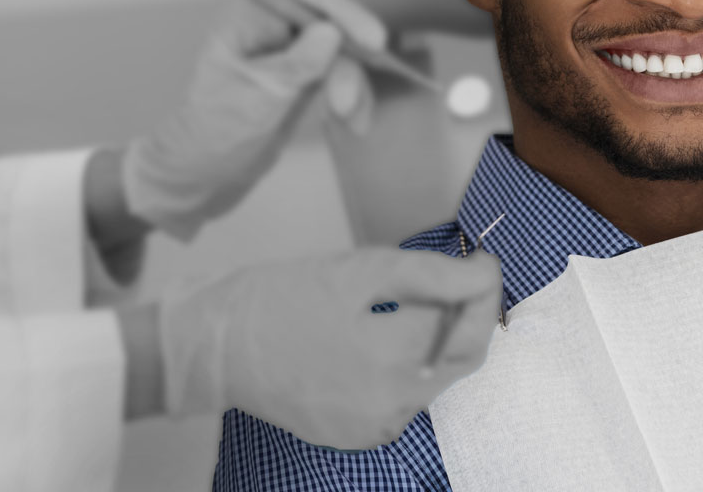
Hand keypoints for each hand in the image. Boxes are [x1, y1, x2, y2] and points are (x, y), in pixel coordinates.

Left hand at [122, 0, 385, 239]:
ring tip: (353, 122)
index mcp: (247, 20)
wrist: (200, 175)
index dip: (343, 12)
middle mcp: (271, 29)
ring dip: (353, 86)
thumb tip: (331, 32)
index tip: (372, 39)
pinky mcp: (303, 80)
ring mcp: (289, 55)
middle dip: (348, 64)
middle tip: (349, 103)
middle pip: (330, 26)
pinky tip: (354, 124)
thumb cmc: (211, 135)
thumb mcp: (255, 101)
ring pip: (341, 55)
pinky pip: (339, 78)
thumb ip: (293, 65)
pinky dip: (352, 99)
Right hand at [158, 248, 502, 448]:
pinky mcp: (357, 437)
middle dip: (469, 319)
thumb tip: (486, 275)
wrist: (216, 346)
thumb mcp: (362, 269)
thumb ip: (434, 275)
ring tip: (410, 307)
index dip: (483, 291)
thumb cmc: (284, 297)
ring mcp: (373, 428)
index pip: (469, 328)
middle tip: (458, 282)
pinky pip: (403, 402)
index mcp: (390, 358)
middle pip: (460, 361)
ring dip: (437, 344)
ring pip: (433, 382)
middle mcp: (389, 404)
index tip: (482, 264)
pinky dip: (407, 371)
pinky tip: (380, 344)